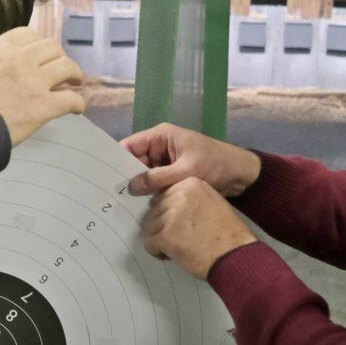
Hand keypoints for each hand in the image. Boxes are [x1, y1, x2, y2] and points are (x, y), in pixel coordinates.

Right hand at [0, 28, 85, 145]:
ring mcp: (35, 81)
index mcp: (1, 48)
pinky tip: (77, 108)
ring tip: (74, 82)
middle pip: (52, 47)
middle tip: (59, 70)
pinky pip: (71, 99)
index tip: (40, 56)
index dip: (38, 45)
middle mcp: (21, 58)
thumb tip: (4, 70)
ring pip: (67, 66)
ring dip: (74, 73)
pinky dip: (77, 102)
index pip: (29, 34)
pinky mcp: (44, 105)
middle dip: (58, 57)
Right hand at [121, 123, 261, 197]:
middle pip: (134, 162)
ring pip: (143, 175)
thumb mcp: (186, 170)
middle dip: (125, 177)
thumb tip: (131, 187)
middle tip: (109, 197)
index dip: (116, 160)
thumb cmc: (216, 164)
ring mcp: (165, 163)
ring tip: (119, 205)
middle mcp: (159, 147)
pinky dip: (148, 193)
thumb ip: (158, 178)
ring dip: (137, 188)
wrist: (241, 175)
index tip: (104, 178)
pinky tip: (137, 208)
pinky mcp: (171, 177)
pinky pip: (154, 184)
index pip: (130, 145)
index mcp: (161, 136)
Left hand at [142, 178, 258, 277]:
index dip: (167, 212)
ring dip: (159, 240)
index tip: (179, 224)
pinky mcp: (165, 235)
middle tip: (178, 238)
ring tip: (177, 248)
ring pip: (149, 227)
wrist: (235, 255)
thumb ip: (189, 198)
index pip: (163, 195)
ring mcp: (171, 215)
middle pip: (154, 210)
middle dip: (161, 226)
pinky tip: (171, 255)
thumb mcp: (211, 203)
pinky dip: (156, 252)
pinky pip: (148, 243)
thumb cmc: (226, 233)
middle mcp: (179, 195)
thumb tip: (165, 205)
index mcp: (191, 184)